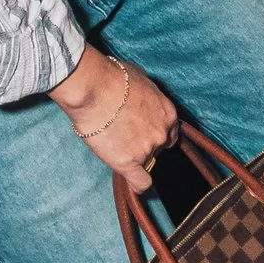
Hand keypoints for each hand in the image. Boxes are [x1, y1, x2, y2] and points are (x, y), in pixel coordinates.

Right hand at [52, 50, 176, 192]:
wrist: (93, 88)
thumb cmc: (113, 77)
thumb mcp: (140, 78)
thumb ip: (148, 94)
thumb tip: (142, 95)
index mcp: (168, 113)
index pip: (170, 133)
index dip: (156, 133)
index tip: (143, 133)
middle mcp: (162, 133)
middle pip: (159, 149)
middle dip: (145, 145)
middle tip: (124, 136)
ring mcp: (147, 150)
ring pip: (147, 163)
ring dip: (133, 157)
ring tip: (114, 144)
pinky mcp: (129, 163)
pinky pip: (141, 183)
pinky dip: (137, 184)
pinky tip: (131, 180)